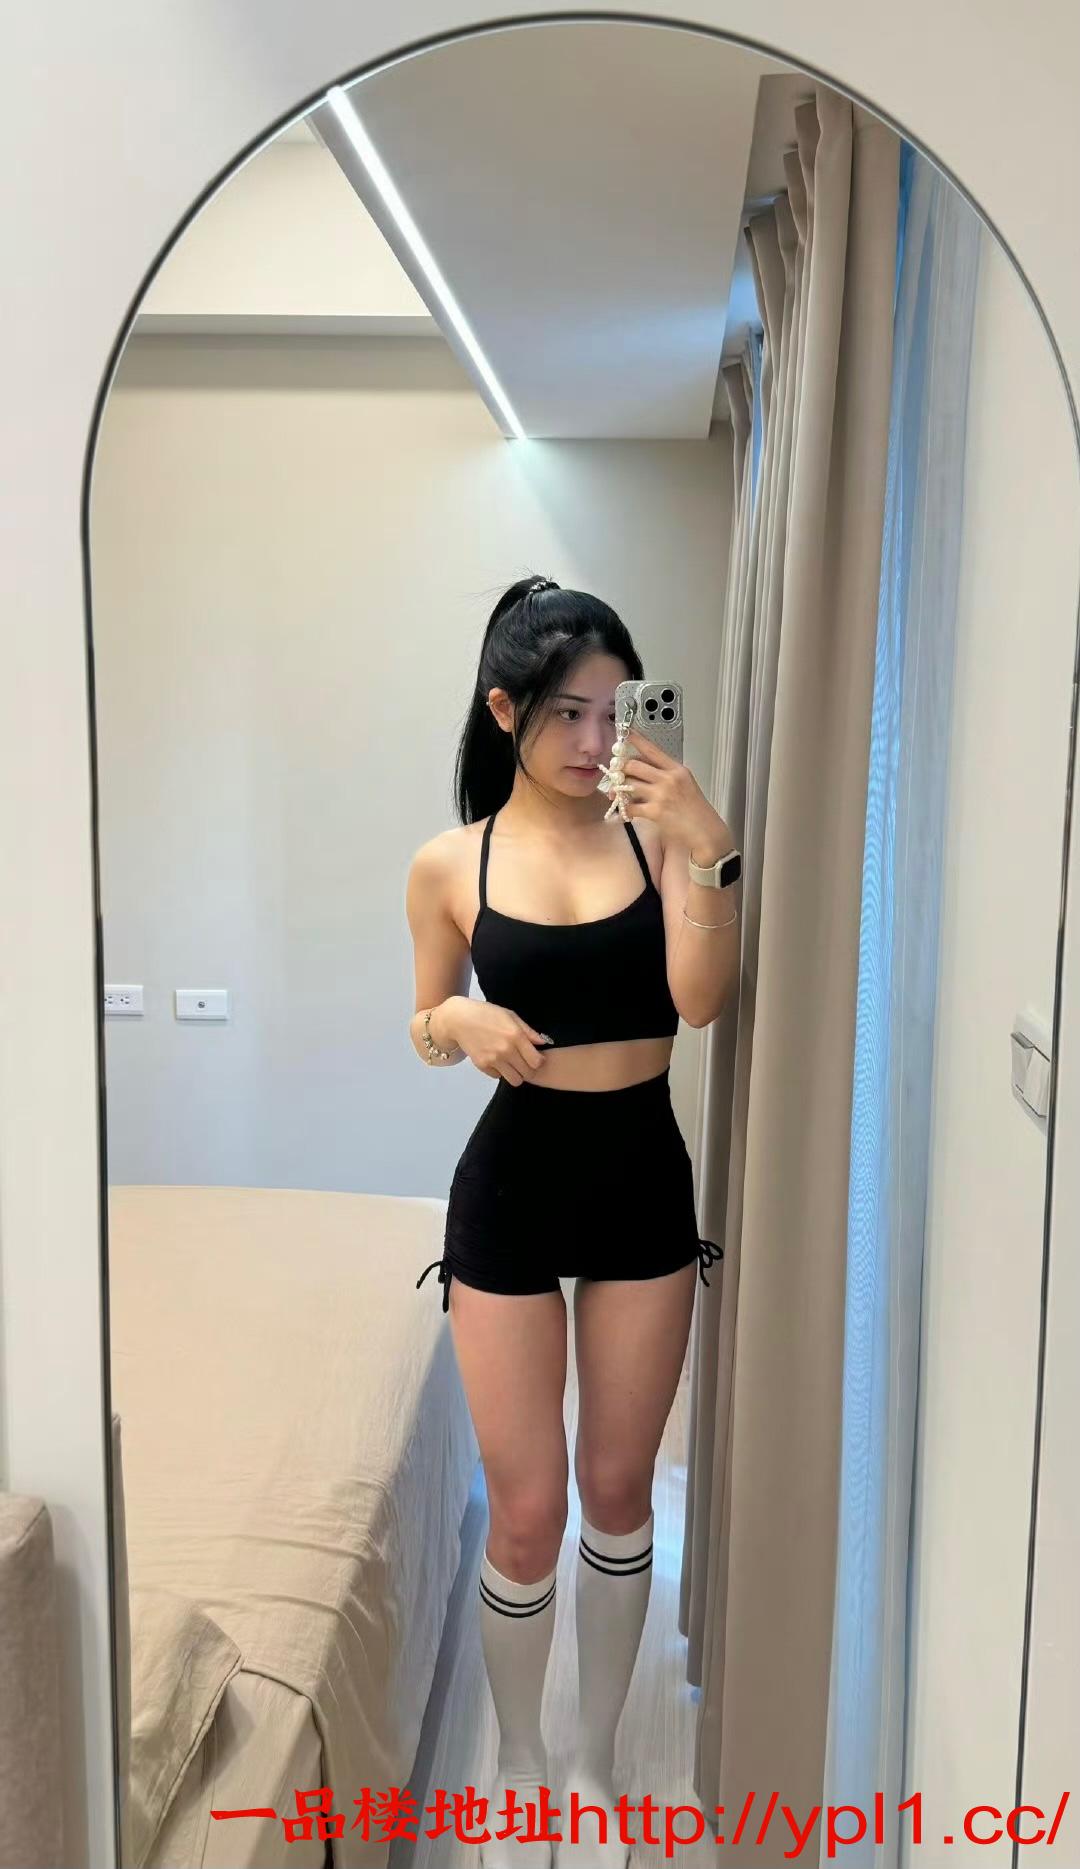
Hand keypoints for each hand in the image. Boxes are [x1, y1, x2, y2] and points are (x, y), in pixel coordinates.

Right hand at [451, 998, 551, 1086]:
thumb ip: (528, 1031)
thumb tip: (543, 1043)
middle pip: (528, 1073)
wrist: (459, 1019)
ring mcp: (493, 1060)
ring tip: (511, 1064)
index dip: (538, 1061)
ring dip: (515, 1074)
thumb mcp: (510, 1016)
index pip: (537, 1061)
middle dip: (528, 1069)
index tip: (534, 1057)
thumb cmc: (486, 1014)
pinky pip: (498, 1077)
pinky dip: (499, 1071)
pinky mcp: (482, 1065)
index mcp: (516, 1036)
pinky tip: (496, 1060)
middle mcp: (506, 1050)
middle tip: (523, 1061)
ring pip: (515, 1080)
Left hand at [618, 729, 732, 860]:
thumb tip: (642, 769)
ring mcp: (661, 795)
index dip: (635, 740)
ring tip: (616, 795)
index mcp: (677, 769)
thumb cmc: (696, 810)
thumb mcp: (685, 784)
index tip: (624, 732)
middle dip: (620, 769)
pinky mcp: (655, 811)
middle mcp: (669, 779)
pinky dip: (624, 809)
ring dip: (618, 789)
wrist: (705, 831)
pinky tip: (626, 812)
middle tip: (615, 775)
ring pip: (628, 784)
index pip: (652, 749)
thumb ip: (666, 774)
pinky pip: (630, 806)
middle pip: (634, 765)